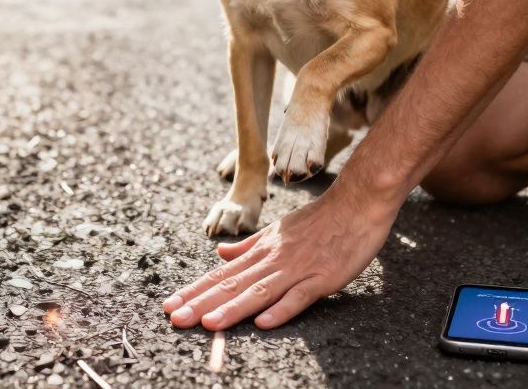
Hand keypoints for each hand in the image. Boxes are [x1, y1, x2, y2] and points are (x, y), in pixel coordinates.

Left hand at [161, 181, 397, 329]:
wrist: (357, 203)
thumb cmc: (320, 218)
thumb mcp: (278, 229)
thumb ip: (249, 245)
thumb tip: (220, 254)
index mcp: (262, 250)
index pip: (221, 274)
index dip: (195, 290)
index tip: (170, 305)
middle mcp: (273, 259)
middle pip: (233, 284)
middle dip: (202, 303)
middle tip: (175, 319)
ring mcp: (297, 268)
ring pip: (259, 291)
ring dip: (233, 308)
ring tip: (208, 324)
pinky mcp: (323, 277)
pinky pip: (300, 295)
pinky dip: (282, 308)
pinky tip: (264, 323)